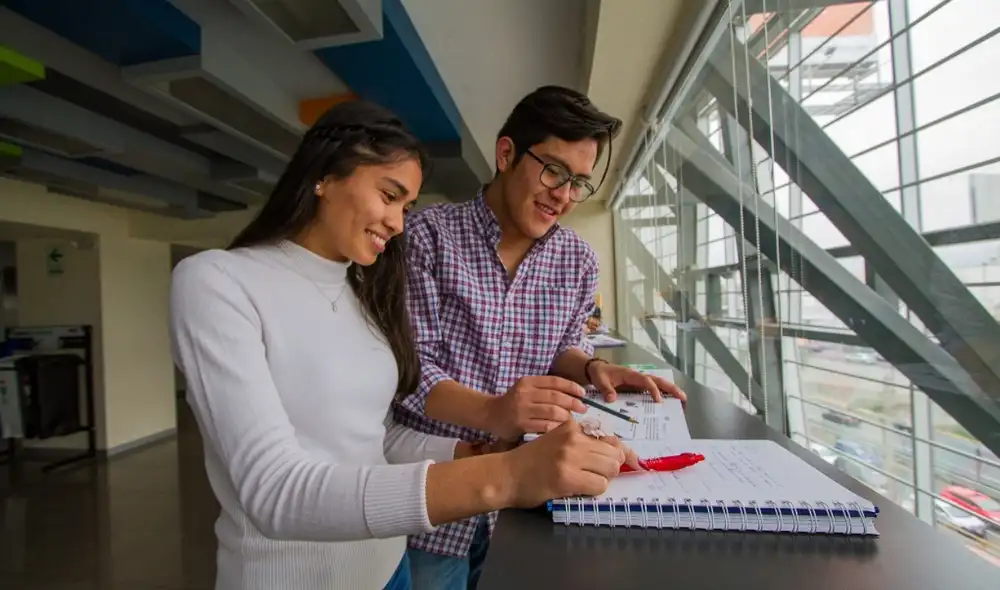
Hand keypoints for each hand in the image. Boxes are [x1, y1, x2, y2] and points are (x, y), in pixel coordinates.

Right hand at [486, 376, 587, 439]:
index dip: (571, 386)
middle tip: (583, 409)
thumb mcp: (526, 390)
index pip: (554, 381)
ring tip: (573, 421)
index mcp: (528, 382)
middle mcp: (524, 393)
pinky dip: (555, 427)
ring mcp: (522, 408)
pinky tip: (561, 430)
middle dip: (572, 402)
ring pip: (551, 411)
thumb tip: (573, 396)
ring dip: (566, 416)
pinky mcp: (520, 423)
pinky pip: (543, 425)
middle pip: (555, 396)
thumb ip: (544, 391)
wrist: (490, 414)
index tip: (583, 393)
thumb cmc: (513, 402)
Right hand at [499, 420, 628, 507]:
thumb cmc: (531, 460)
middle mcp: (573, 438)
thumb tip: (620, 452)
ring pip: (610, 469)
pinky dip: (593, 490)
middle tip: (596, 475)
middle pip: (615, 454)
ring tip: (583, 481)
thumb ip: (583, 443)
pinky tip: (576, 488)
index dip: (624, 453)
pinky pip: (599, 485)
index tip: (634, 462)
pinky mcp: (567, 477)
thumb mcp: (558, 442)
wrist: (505, 474)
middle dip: (611, 468)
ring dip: (602, 479)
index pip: (610, 438)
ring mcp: (570, 457)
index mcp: (571, 427)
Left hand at [588, 362, 686, 402]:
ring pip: (659, 384)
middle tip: (683, 398)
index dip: (653, 389)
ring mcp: (640, 382)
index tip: (658, 401)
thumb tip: (612, 399)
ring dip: (671, 391)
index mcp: (631, 374)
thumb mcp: (600, 381)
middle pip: (658, 381)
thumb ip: (606, 390)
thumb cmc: (600, 374)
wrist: (597, 370)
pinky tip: (670, 404)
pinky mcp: (639, 387)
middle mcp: (638, 377)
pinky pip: (654, 390)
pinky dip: (663, 395)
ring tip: (683, 402)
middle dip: (671, 389)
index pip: (646, 380)